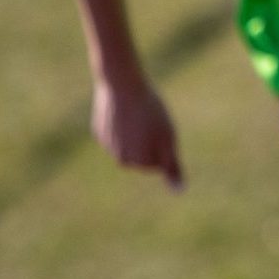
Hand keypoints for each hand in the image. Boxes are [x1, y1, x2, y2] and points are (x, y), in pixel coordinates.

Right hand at [92, 75, 183, 189]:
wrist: (121, 86)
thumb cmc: (150, 112)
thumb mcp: (168, 139)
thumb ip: (172, 167)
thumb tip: (179, 191)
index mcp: (137, 162)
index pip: (159, 163)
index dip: (165, 145)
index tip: (161, 131)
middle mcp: (120, 158)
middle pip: (145, 155)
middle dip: (151, 141)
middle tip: (151, 122)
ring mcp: (107, 145)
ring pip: (131, 143)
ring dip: (138, 133)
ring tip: (139, 116)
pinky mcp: (100, 131)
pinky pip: (118, 130)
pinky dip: (124, 122)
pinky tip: (124, 110)